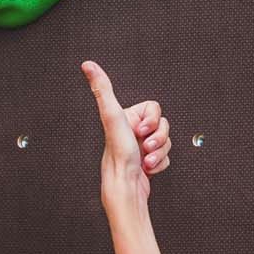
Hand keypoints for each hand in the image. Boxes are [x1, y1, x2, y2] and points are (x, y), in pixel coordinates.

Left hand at [81, 61, 171, 215]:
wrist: (126, 188)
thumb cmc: (119, 155)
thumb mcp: (111, 115)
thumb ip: (102, 88)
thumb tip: (87, 65)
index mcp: (125, 118)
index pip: (155, 108)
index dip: (153, 120)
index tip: (141, 130)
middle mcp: (132, 132)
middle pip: (164, 125)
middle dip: (158, 138)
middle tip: (144, 147)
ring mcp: (140, 147)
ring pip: (166, 142)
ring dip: (159, 153)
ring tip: (145, 161)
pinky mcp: (148, 163)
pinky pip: (165, 157)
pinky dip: (159, 164)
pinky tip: (147, 169)